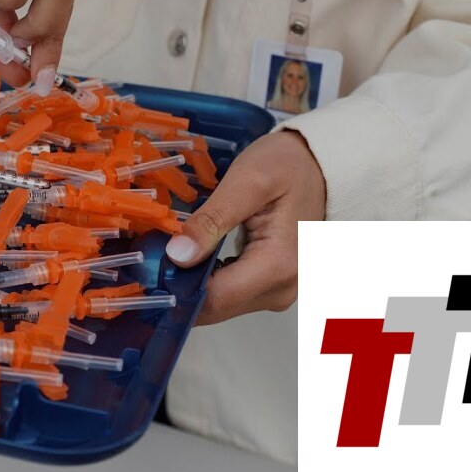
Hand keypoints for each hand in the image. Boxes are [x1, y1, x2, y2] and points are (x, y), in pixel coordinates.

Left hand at [164, 131, 326, 324]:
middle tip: (151, 258)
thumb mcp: (247, 181)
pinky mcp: (273, 286)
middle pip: (216, 306)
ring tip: (168, 254)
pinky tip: (194, 257)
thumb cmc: (289, 166)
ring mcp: (279, 291)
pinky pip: (231, 293)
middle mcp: (282, 290)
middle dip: (180, 287)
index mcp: (278, 266)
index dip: (176, 289)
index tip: (148, 271)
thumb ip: (212, 220)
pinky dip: (207, 280)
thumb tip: (178, 255)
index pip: (214, 300)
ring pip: (221, 303)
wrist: (322, 164)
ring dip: (192, 284)